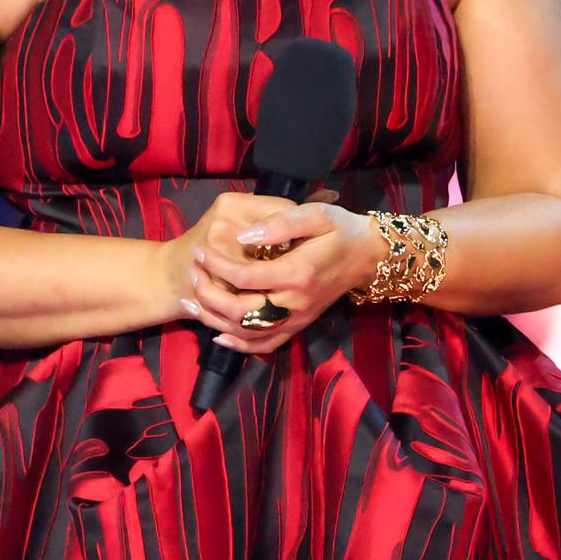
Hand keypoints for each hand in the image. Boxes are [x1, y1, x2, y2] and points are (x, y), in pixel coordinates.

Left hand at [156, 186, 382, 356]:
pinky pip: (266, 344)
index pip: (244, 276)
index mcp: (297, 274)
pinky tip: (219, 335)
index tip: (200, 250)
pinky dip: (240, 345)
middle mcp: (295, 303)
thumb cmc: (342, 230)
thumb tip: (243, 236)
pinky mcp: (299, 326)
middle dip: (208, 294)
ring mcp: (297, 319)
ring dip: (215, 320)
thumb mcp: (316, 214)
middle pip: (240, 311)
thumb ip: (279, 223)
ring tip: (191, 301)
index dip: (216, 264)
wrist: (369, 255)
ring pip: (247, 333)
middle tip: (191, 273)